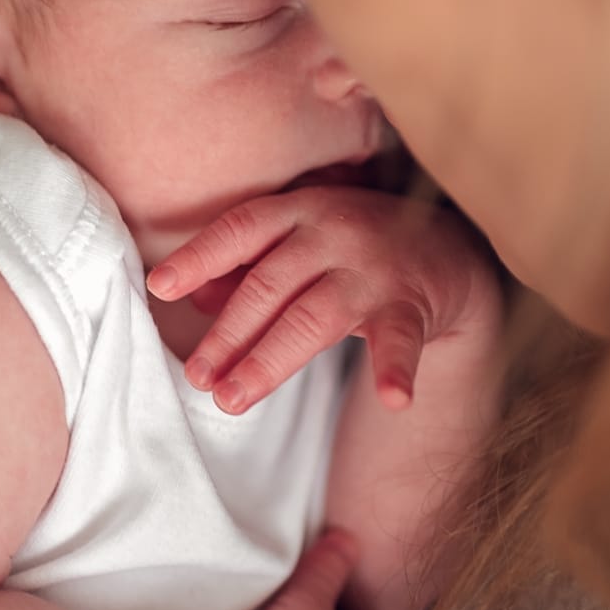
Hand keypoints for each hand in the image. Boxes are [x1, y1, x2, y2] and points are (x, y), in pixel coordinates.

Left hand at [149, 186, 496, 414]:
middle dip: (228, 334)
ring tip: (232, 399)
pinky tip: (393, 399)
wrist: (448, 251)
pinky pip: (400, 340)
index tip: (161, 287)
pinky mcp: (411, 306)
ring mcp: (375, 269)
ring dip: (269, 361)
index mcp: (300, 210)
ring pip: (315, 316)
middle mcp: (335, 232)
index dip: (200, 257)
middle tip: (196, 377)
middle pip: (270, 284)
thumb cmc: (352, 247)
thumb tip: (192, 296)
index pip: (241, 229)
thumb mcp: (298, 241)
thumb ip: (247, 267)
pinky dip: (396, 369)